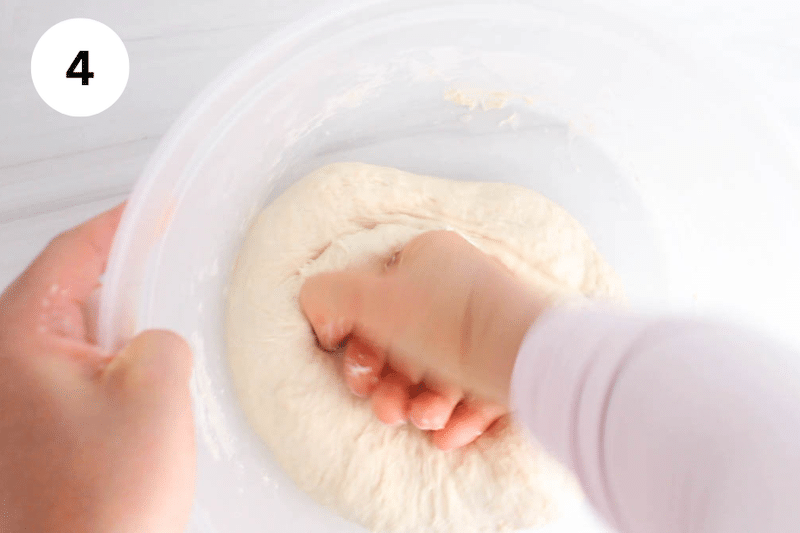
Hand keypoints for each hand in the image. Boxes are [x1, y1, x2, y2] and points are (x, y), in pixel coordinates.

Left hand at [0, 205, 194, 532]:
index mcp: (18, 338)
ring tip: (157, 362)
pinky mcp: (33, 430)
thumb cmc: (99, 503)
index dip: (123, 225)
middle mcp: (4, 366)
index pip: (73, 254)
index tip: (155, 209)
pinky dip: (113, 375)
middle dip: (125, 288)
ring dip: (121, 341)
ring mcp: (15, 402)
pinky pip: (78, 378)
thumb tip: (153, 342)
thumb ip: (161, 337)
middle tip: (168, 280)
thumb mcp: (156, 388)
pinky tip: (142, 400)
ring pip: (77, 340)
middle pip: (70, 293)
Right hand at [300, 230, 546, 449]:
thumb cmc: (450, 322)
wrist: (528, 357)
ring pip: (438, 372)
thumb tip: (320, 314)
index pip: (377, 299)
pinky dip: (456, 416)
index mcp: (428, 258)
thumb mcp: (370, 300)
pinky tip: (448, 435)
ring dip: (420, 404)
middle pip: (406, 344)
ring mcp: (487, 327)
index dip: (358, 344)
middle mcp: (459, 288)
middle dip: (389, 385)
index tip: (359, 374)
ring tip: (423, 418)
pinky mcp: (510, 363)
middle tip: (385, 408)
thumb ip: (327, 297)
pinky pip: (473, 392)